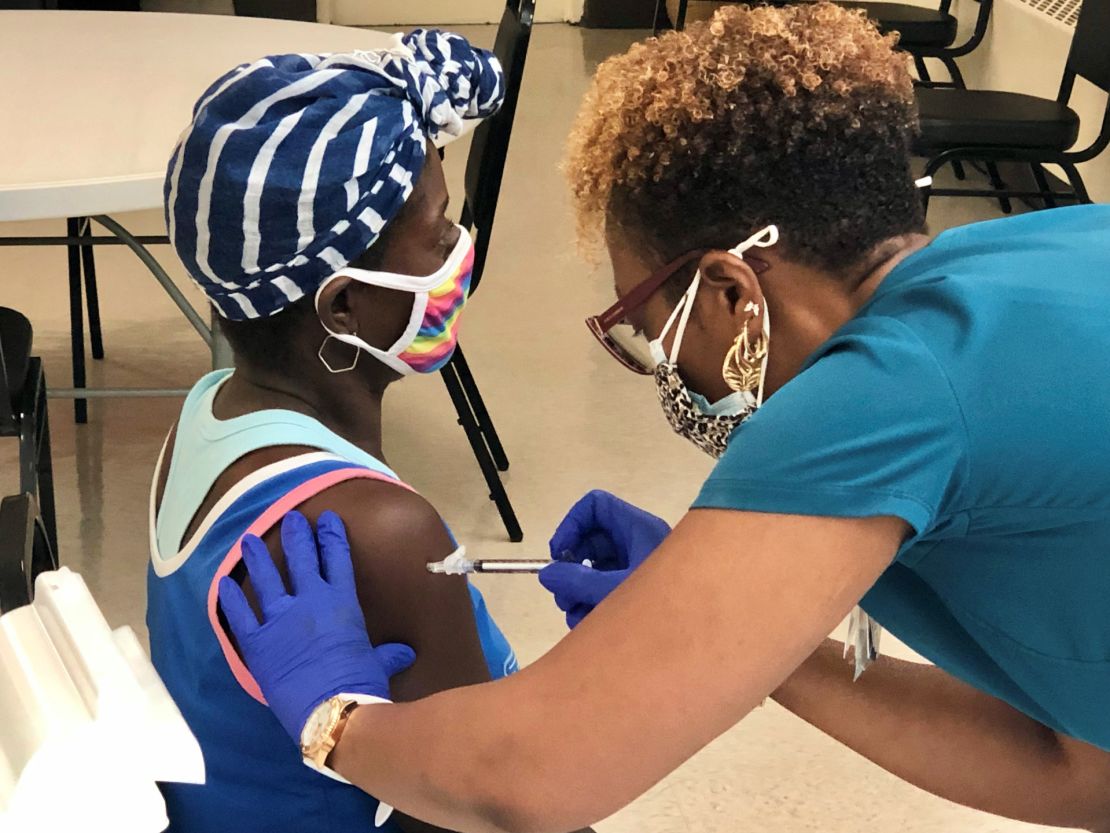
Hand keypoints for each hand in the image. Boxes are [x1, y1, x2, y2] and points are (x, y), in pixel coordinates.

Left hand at [218, 511, 415, 742]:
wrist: (333, 711)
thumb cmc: (362, 685)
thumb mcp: (378, 664)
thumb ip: (387, 654)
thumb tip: (406, 654)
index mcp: (342, 602)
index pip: (338, 559)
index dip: (332, 536)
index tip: (327, 519)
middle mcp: (310, 601)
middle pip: (301, 559)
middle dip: (297, 536)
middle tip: (290, 518)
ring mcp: (280, 619)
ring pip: (266, 578)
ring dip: (257, 556)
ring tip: (247, 538)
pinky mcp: (256, 642)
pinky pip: (239, 614)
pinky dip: (230, 598)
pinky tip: (222, 583)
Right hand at [539, 490, 669, 627]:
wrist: (703, 641)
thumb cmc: (666, 607)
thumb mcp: (614, 590)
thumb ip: (577, 582)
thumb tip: (547, 575)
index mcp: (638, 529)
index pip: (595, 506)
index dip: (571, 523)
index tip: (558, 553)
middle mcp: (637, 544)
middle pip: (590, 541)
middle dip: (571, 568)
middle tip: (562, 594)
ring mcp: (638, 568)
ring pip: (595, 569)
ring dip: (578, 593)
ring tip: (576, 616)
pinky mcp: (638, 592)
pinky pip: (606, 589)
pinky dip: (592, 605)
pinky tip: (590, 626)